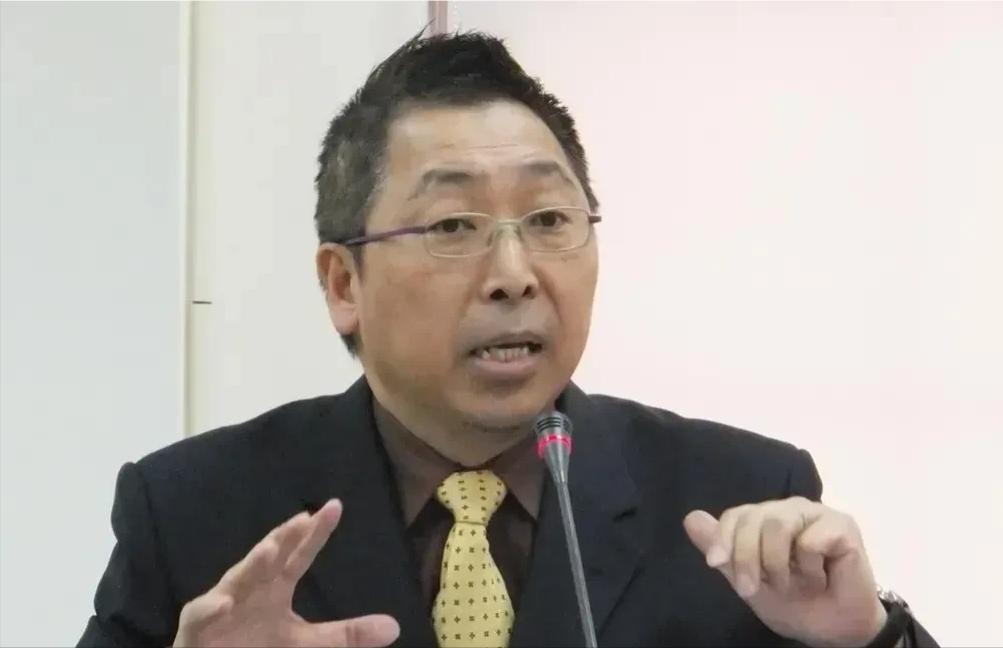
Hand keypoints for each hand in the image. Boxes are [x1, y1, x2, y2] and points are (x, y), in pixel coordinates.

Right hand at [173, 500, 398, 647]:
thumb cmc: (255, 646)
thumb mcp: (306, 644)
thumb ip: (346, 635)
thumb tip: (393, 627)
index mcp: (274, 587)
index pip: (299, 555)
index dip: (315, 533)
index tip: (335, 506)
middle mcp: (248, 589)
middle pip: (266, 560)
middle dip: (281, 538)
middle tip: (302, 519)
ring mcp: (220, 606)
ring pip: (235, 581)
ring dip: (250, 565)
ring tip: (269, 549)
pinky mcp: (196, 629)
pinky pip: (202, 616)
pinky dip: (212, 609)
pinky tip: (225, 602)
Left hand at [683, 497, 886, 647]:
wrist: (835, 631)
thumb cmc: (794, 604)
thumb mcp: (748, 581)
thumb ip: (722, 550)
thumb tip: (690, 518)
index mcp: (765, 520)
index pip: (735, 516)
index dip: (722, 539)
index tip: (715, 564)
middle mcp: (787, 510)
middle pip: (752, 519)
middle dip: (746, 558)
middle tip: (752, 588)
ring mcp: (815, 514)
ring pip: (777, 524)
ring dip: (777, 565)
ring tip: (793, 584)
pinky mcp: (841, 524)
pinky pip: (810, 539)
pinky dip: (810, 568)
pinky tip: (822, 577)